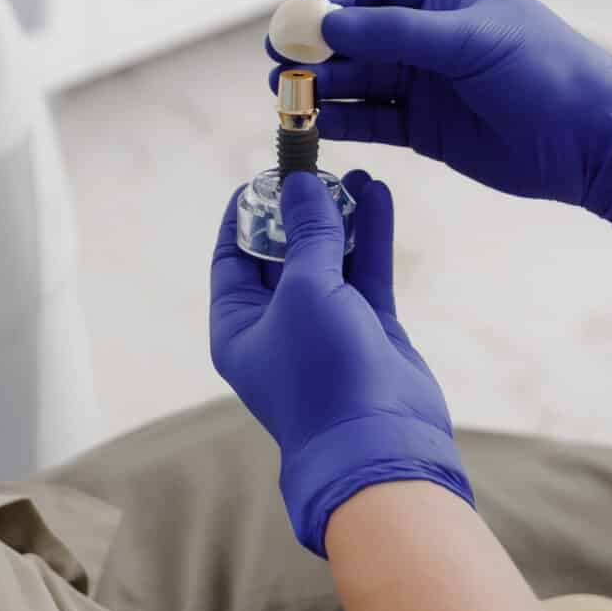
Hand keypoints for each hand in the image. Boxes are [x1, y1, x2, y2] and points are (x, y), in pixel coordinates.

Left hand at [209, 169, 472, 554]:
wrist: (381, 443)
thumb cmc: (323, 375)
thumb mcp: (305, 292)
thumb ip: (307, 234)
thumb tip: (300, 184)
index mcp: (238, 326)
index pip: (230, 257)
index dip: (244, 213)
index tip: (264, 174)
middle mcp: (277, 325)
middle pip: (282, 252)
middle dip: (300, 209)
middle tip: (317, 166)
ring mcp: (325, 327)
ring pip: (330, 258)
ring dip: (341, 217)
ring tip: (357, 173)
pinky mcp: (368, 330)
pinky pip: (365, 272)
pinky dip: (371, 235)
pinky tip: (379, 196)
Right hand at [280, 0, 611, 230]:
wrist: (593, 142)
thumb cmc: (547, 73)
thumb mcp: (471, 40)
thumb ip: (398, 33)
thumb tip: (330, 23)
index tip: (302, 10)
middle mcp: (431, 35)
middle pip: (356, 32)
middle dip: (315, 41)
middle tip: (279, 53)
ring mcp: (426, 83)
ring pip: (357, 77)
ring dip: (320, 82)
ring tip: (286, 90)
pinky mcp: (425, 129)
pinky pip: (371, 119)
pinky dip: (340, 120)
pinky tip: (312, 123)